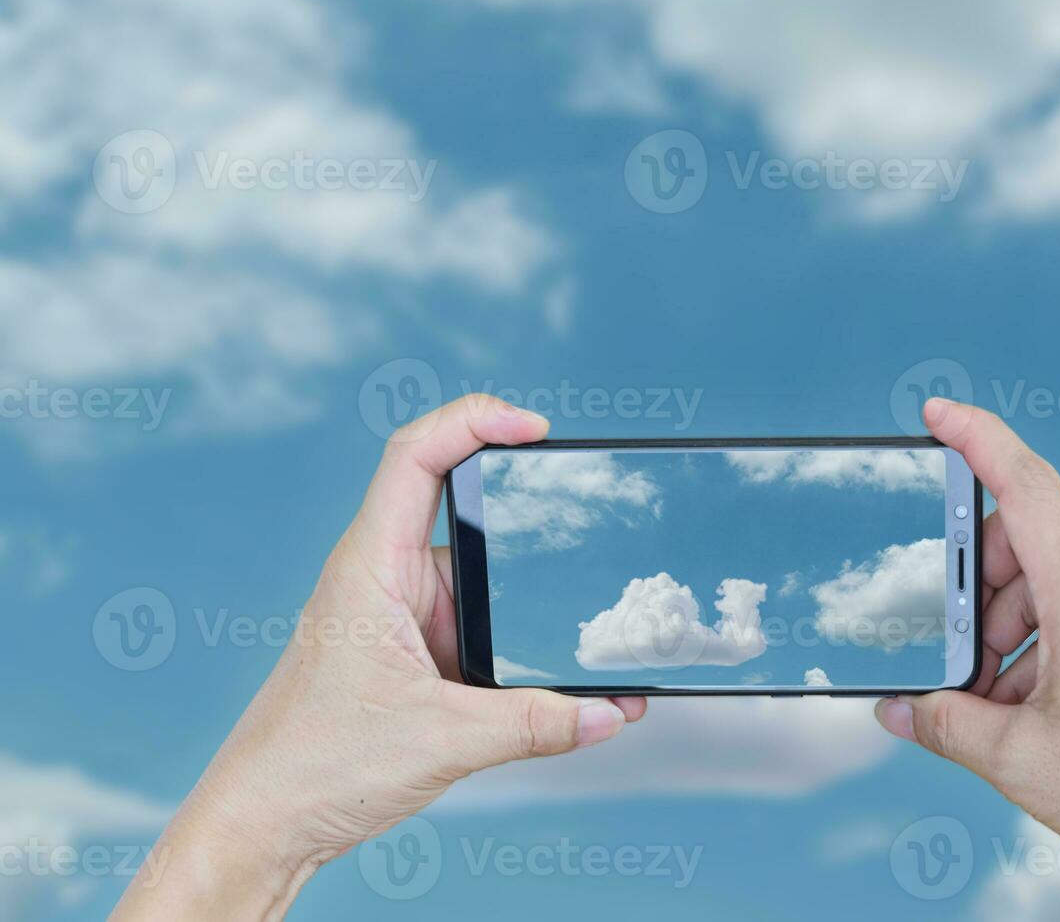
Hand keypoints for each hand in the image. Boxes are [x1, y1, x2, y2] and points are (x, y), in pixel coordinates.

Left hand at [113, 394, 645, 920]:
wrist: (265, 824)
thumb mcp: (443, 740)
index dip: (474, 421)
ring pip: (485, 583)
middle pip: (467, 514)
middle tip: (591, 529)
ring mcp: (403, 617)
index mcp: (372, 567)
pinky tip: (562, 683)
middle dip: (533, 523)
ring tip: (590, 632)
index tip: (536, 429)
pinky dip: (523, 650)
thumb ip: (535, 724)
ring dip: (533, 605)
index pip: (416, 456)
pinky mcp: (416, 655)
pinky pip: (481, 632)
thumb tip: (609, 712)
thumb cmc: (314, 766)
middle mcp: (387, 579)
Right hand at [874, 399, 1059, 920]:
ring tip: (994, 698)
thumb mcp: (1013, 755)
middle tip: (952, 651)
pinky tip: (1031, 701)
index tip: (936, 412)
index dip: (973, 437)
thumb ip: (940, 719)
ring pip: (1056, 572)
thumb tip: (896, 708)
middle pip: (1027, 537)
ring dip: (1011, 619)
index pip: (1023, 480)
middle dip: (977, 585)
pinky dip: (1049, 633)